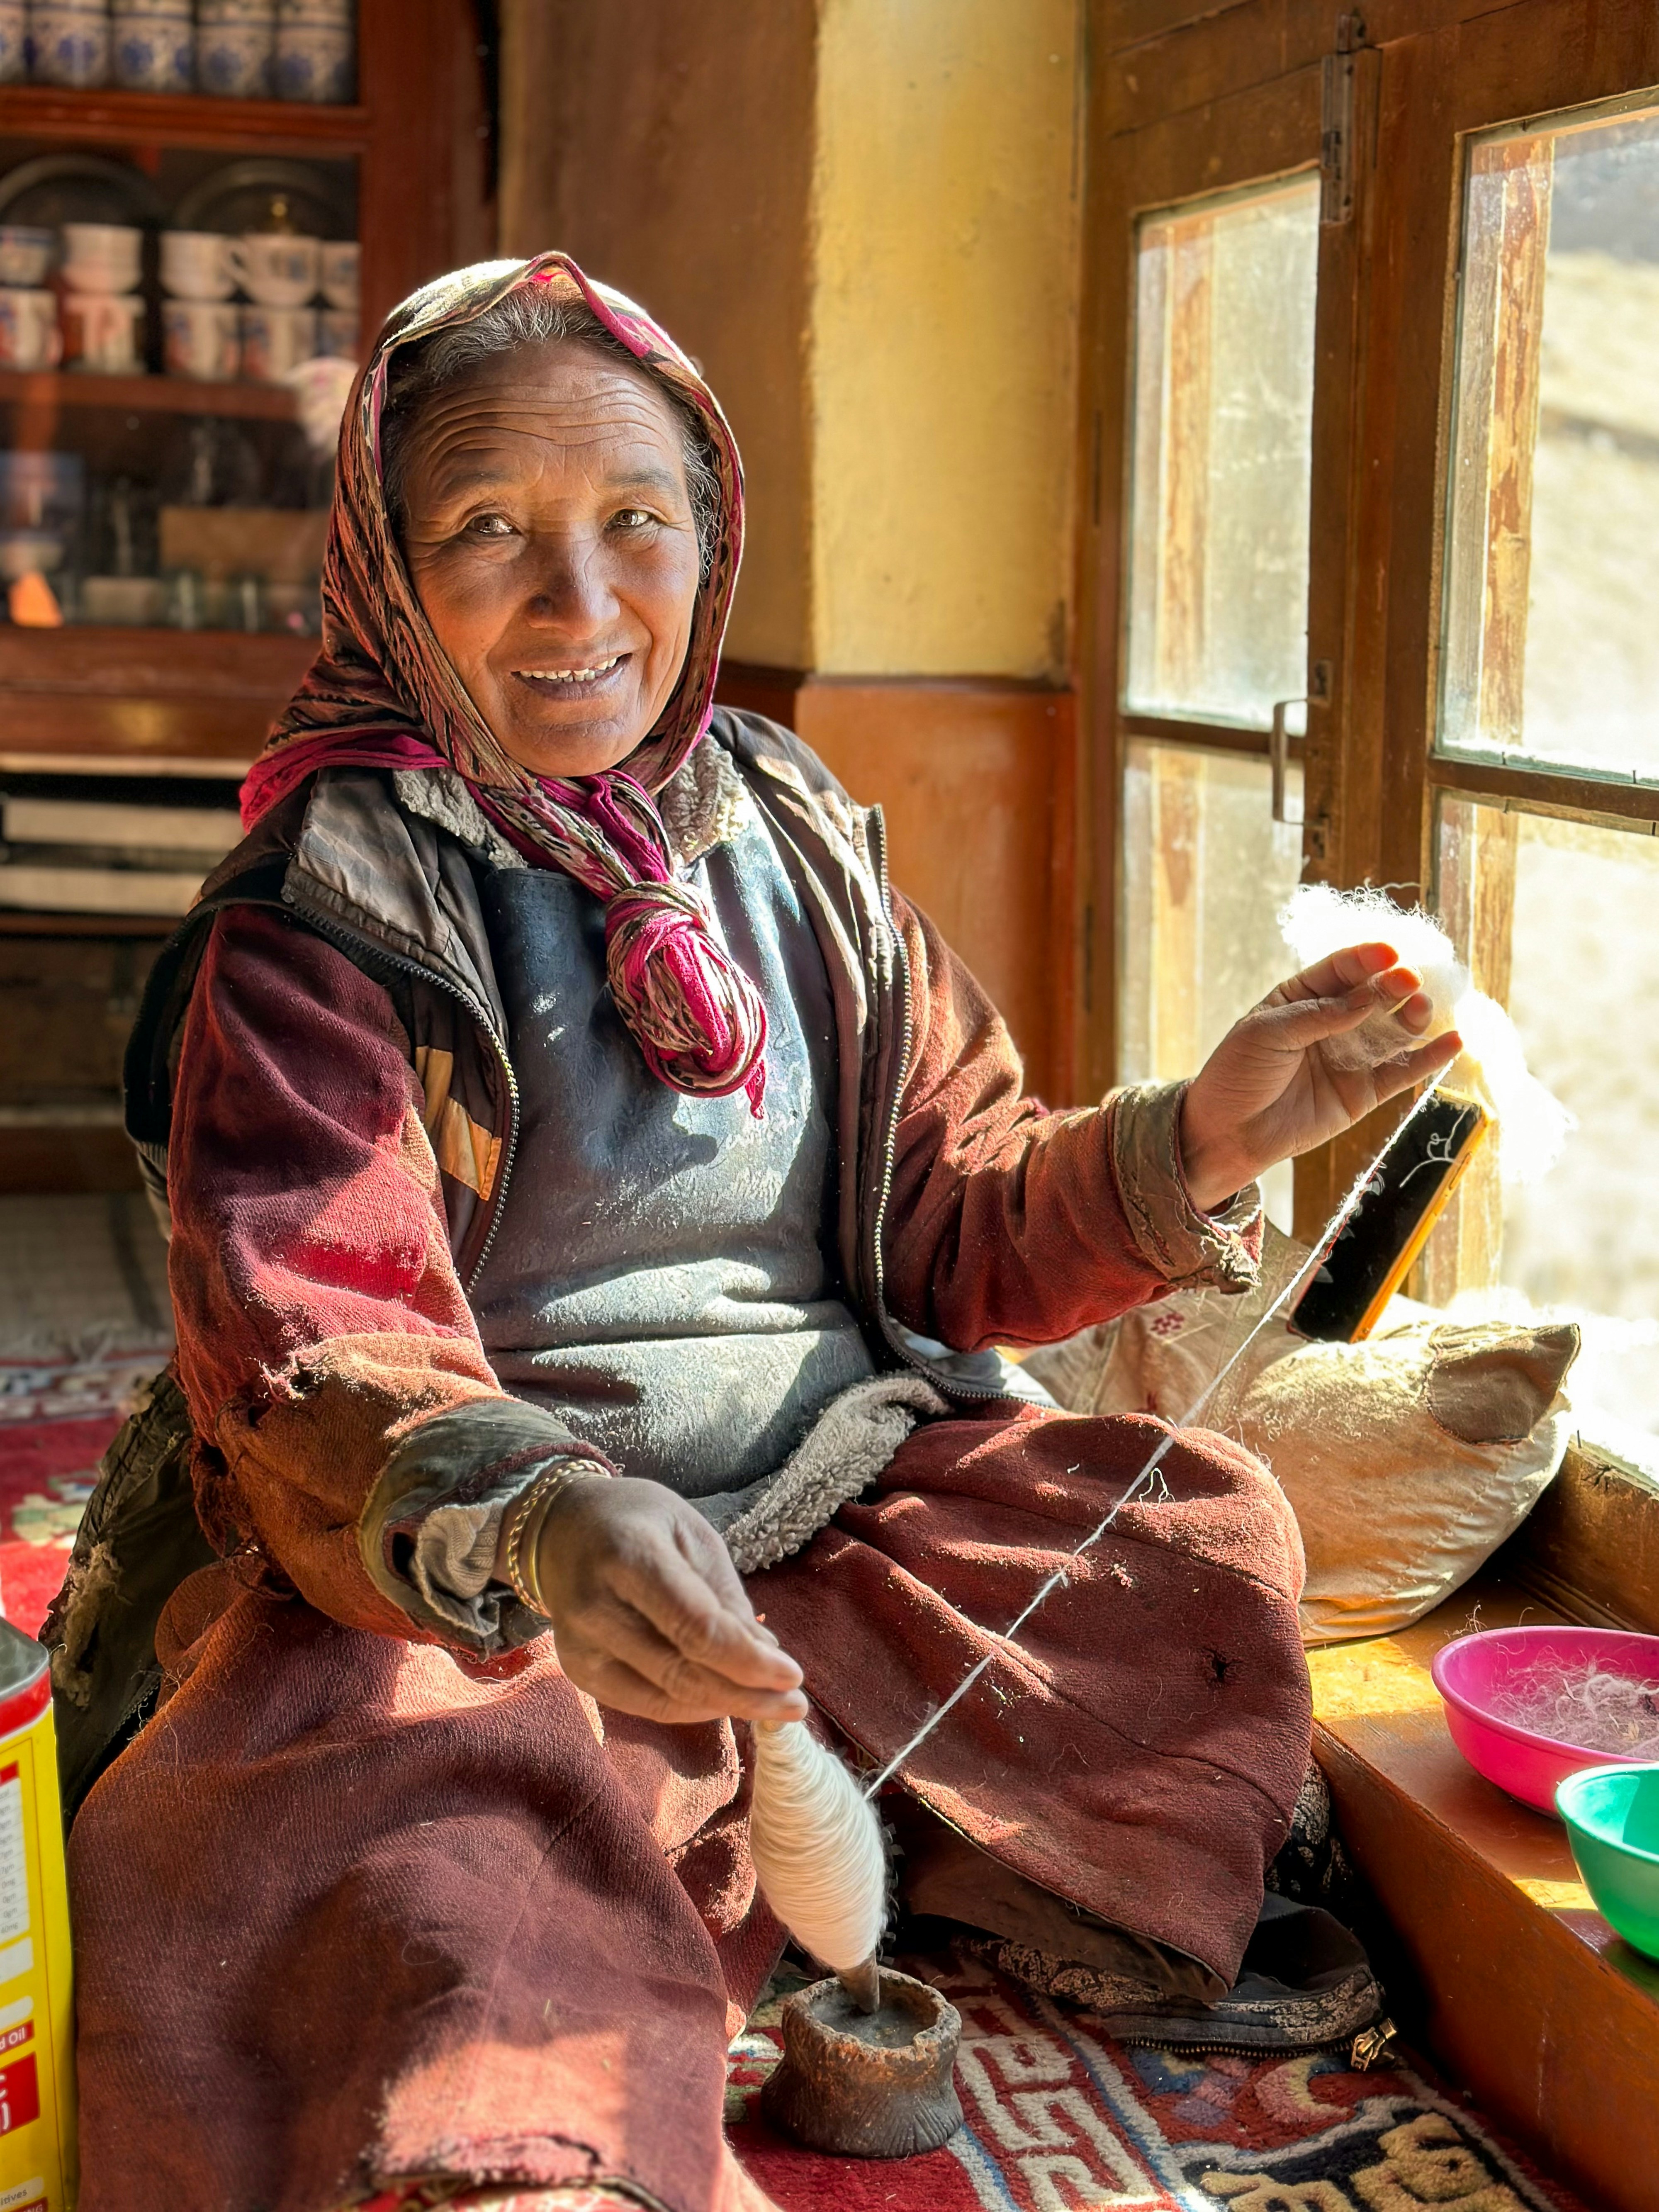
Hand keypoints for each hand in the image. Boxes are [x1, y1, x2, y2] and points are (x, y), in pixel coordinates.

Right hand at [515, 1476, 809, 1726]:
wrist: (561, 1528)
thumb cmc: (639, 1520)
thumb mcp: (693, 1534)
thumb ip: (725, 1596)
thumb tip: (765, 1655)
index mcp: (630, 1556)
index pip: (695, 1627)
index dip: (747, 1661)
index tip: (794, 1676)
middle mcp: (595, 1608)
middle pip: (681, 1673)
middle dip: (747, 1696)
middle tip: (796, 1705)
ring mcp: (580, 1646)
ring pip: (665, 1699)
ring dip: (726, 1707)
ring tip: (773, 1706)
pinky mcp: (577, 1670)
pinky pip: (645, 1704)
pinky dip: (692, 1707)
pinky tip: (726, 1700)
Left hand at [1178, 941, 1461, 1212]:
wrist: (1227, 1133)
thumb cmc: (1237, 1074)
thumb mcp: (1266, 1034)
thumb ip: (1317, 1017)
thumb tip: (1365, 1000)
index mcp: (1301, 997)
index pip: (1340, 970)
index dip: (1366, 960)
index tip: (1388, 954)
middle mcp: (1332, 1022)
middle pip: (1373, 996)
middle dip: (1393, 986)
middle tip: (1408, 981)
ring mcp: (1351, 1056)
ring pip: (1393, 1031)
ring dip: (1413, 1018)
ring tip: (1423, 1009)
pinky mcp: (1364, 1092)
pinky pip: (1402, 1072)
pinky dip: (1429, 1058)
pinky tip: (1453, 1041)